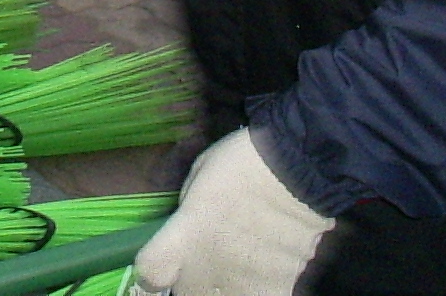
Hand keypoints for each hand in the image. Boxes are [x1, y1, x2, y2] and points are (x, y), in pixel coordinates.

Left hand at [130, 129, 330, 295]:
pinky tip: (263, 267)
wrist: (295, 168)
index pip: (151, 273)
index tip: (162, 261)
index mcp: (182, 235)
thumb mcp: (197, 179)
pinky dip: (258, 287)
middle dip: (191, 279)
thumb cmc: (240, 163)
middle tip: (206, 256)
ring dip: (226, 286)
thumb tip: (188, 231)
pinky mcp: (278, 289)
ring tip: (239, 260)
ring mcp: (242, 282)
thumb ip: (187, 214)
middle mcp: (207, 266)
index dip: (152, 271)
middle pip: (188, 293)